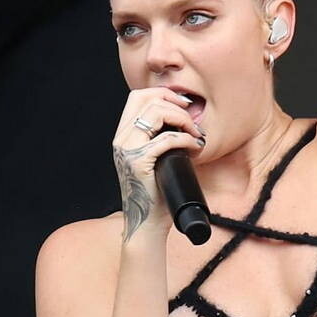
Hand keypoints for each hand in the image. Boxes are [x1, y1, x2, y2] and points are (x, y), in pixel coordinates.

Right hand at [112, 86, 204, 239]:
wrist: (147, 222)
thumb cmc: (157, 192)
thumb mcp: (155, 158)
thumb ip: (159, 137)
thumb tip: (184, 119)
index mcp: (124, 135)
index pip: (138, 96)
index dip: (163, 93)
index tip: (184, 105)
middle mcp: (121, 139)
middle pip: (147, 99)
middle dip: (177, 106)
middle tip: (193, 123)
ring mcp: (127, 150)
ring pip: (156, 113)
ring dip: (182, 120)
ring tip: (195, 134)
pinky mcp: (139, 162)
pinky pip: (166, 139)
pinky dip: (186, 139)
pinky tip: (195, 147)